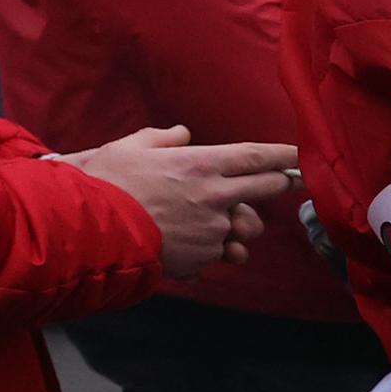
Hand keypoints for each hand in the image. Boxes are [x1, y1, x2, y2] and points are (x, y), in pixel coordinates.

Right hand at [65, 126, 300, 279]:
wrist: (90, 231)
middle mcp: (215, 196)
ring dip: (240, 225)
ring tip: (219, 225)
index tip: (299, 154)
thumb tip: (183, 134)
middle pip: (266, 188)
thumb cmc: (105, 183)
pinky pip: (216, 253)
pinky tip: (185, 244)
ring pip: (245, 228)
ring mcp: (212, 230)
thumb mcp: (127, 148)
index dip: (283, 154)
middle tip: (281, 182)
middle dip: (278, 183)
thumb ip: (160, 138)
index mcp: (200, 164)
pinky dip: (208, 250)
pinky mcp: (202, 257)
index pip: (256, 156)